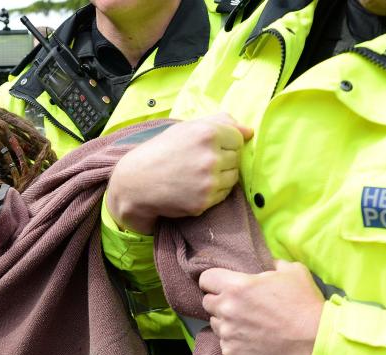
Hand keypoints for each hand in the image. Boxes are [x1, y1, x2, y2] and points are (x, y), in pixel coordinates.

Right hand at [106, 114, 253, 234]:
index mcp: (206, 133)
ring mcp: (208, 182)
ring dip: (220, 176)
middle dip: (222, 159)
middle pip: (236, 158)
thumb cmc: (160, 152)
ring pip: (233, 177)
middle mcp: (210, 157)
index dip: (224, 142)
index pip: (238, 138)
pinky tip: (194, 187)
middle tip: (198, 162)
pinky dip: (213, 192)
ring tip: (197, 174)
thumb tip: (249, 130)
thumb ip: (219, 122)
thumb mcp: (185, 129)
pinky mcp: (204, 201)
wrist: (135, 183)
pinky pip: (223, 195)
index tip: (207, 147)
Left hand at [199, 260, 323, 354]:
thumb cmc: (305, 304)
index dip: (214, 281)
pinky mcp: (231, 352)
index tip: (222, 285)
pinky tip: (252, 340)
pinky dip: (234, 341)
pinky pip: (224, 343)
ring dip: (226, 322)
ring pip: (215, 323)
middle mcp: (226, 309)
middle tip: (239, 305)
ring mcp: (227, 333)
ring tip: (248, 324)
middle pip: (208, 302)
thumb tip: (267, 262)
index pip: (206, 279)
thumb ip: (273, 264)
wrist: (316, 342)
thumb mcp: (293, 272)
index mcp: (236, 286)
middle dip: (220, 301)